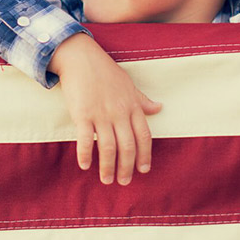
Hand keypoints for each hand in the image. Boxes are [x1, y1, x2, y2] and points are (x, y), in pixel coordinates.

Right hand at [49, 33, 161, 184]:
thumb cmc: (104, 71)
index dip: (145, 155)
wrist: (81, 57)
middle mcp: (119, 113)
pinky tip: (86, 165)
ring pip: (108, 147)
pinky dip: (86, 154)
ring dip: (108, 167)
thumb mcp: (128, 84)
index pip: (144, 136)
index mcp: (132, 106)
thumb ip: (142, 100)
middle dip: (127, 168)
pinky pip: (86, 139)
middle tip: (123, 182)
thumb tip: (159, 108)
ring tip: (107, 180)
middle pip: (127, 147)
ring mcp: (101, 114)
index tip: (143, 170)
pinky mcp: (82, 114)